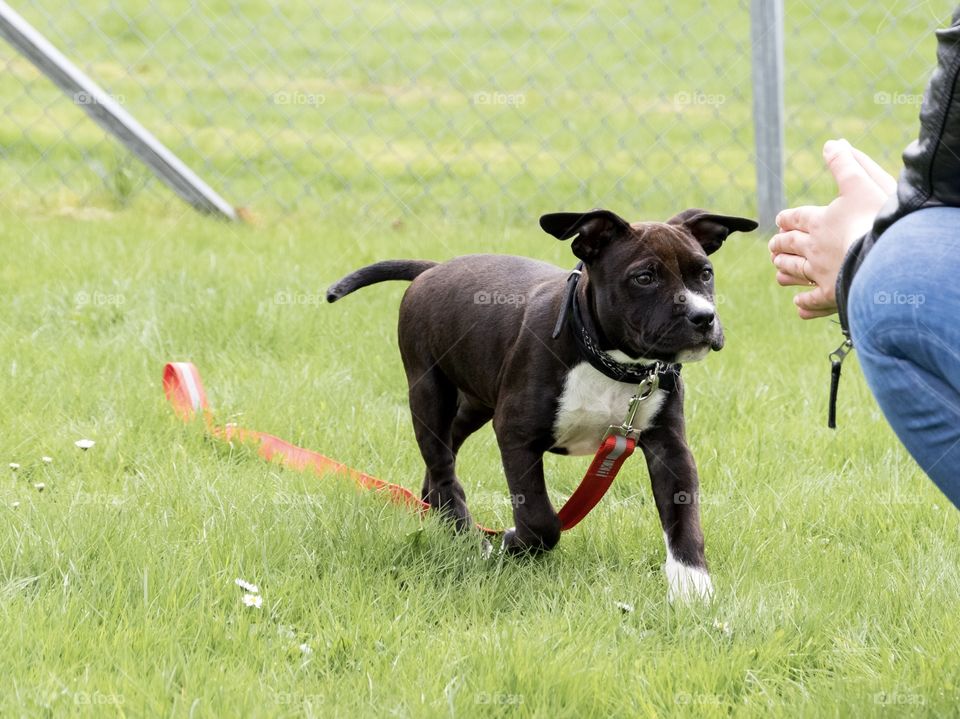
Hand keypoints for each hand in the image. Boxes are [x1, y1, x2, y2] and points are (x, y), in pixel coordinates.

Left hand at [769, 139, 895, 318]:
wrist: (888, 256)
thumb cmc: (876, 217)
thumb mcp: (861, 183)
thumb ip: (845, 164)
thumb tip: (831, 144)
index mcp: (819, 221)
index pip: (797, 218)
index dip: (788, 218)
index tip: (779, 220)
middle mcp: (814, 248)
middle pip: (791, 245)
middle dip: (781, 244)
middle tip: (773, 247)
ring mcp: (821, 272)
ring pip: (796, 271)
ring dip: (785, 269)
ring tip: (778, 270)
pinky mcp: (832, 294)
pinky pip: (814, 300)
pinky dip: (805, 302)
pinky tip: (798, 305)